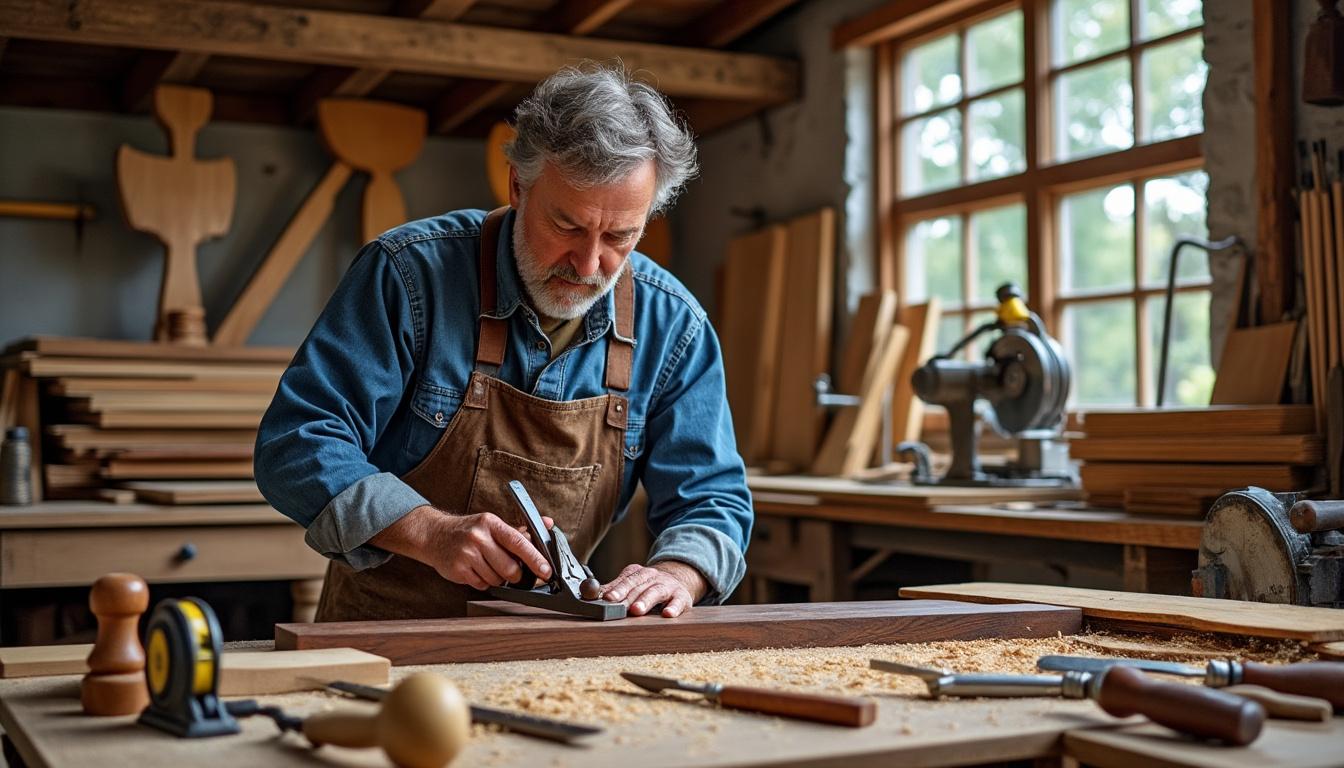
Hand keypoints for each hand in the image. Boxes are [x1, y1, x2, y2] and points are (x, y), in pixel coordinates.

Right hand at [373, 505, 553, 590]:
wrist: (435, 535)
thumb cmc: (470, 530)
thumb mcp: (493, 524)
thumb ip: (520, 529)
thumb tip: (548, 524)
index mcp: (491, 523)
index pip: (519, 542)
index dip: (535, 559)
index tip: (546, 571)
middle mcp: (479, 537)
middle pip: (510, 567)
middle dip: (516, 575)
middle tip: (513, 572)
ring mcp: (467, 554)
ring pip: (496, 579)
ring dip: (498, 578)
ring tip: (488, 566)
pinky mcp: (458, 569)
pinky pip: (482, 585)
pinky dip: (483, 582)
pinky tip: (476, 570)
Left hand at [600, 561, 707, 617]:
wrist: (679, 581)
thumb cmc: (649, 587)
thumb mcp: (633, 584)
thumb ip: (614, 590)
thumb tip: (591, 596)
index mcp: (639, 573)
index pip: (626, 579)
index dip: (615, 588)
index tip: (605, 598)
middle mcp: (653, 577)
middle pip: (638, 585)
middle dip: (626, 594)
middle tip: (615, 603)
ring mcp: (668, 586)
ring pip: (656, 592)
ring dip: (645, 601)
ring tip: (636, 610)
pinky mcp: (682, 597)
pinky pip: (678, 602)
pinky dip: (674, 607)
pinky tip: (668, 614)